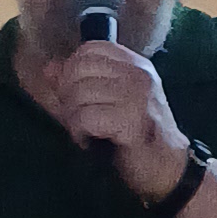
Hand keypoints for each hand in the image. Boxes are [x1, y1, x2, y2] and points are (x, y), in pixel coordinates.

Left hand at [50, 40, 190, 204]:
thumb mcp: (110, 101)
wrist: (166, 168)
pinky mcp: (131, 120)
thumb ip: (79, 82)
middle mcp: (139, 75)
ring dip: (72, 118)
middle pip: (80, 69)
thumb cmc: (136, 136)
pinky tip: (89, 141)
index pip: (90, 49)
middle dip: (68, 95)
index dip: (72, 70)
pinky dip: (79, 132)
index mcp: (136, 65)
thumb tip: (49, 68)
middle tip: (76, 117)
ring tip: (84, 131)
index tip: (75, 95)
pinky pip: (85, 117)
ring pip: (79, 94)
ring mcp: (137, 96)